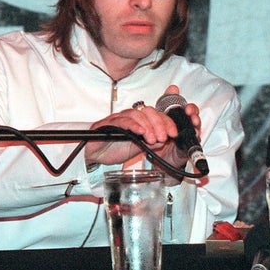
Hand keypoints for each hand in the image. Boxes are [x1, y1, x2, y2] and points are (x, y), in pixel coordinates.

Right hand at [84, 85, 201, 184]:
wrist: (96, 157)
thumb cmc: (116, 149)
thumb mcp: (139, 147)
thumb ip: (151, 143)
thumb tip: (165, 139)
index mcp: (139, 120)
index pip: (156, 115)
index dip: (167, 122)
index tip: (174, 133)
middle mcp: (129, 116)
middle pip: (148, 111)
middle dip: (159, 123)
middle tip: (164, 137)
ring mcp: (118, 118)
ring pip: (136, 114)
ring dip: (147, 126)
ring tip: (153, 138)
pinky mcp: (106, 124)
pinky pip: (121, 121)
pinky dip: (132, 125)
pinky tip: (140, 132)